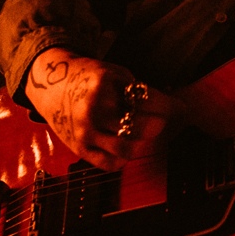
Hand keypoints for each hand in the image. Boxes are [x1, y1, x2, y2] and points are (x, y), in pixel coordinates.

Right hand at [24, 48, 181, 169]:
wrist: (51, 86)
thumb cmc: (90, 78)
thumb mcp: (114, 72)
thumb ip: (138, 90)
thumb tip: (173, 107)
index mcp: (103, 84)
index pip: (147, 99)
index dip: (170, 106)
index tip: (183, 108)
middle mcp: (93, 109)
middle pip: (140, 125)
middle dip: (160, 123)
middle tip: (166, 120)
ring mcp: (84, 131)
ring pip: (127, 148)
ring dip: (145, 142)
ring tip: (149, 134)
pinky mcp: (79, 148)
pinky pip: (110, 163)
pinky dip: (125, 158)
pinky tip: (129, 145)